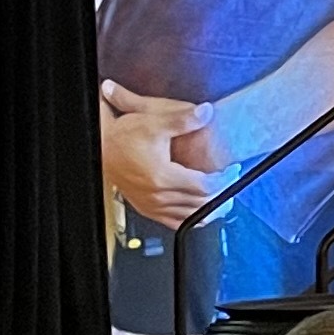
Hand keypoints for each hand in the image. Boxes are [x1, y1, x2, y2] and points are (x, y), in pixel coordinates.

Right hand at [98, 81, 220, 223]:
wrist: (100, 146)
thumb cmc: (123, 136)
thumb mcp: (154, 122)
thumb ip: (183, 119)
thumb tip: (206, 112)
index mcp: (163, 177)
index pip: (205, 186)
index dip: (224, 179)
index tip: (232, 171)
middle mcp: (158, 195)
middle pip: (200, 203)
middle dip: (221, 193)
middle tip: (231, 183)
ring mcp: (152, 205)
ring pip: (190, 215)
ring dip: (209, 208)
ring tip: (224, 199)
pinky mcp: (147, 209)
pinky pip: (175, 222)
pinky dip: (192, 219)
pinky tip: (202, 214)